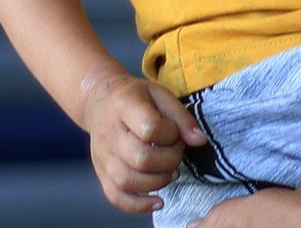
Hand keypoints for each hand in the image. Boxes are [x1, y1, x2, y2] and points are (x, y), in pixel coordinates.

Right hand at [80, 71, 206, 213]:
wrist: (100, 101)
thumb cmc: (135, 98)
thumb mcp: (160, 95)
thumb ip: (181, 117)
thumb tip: (200, 141)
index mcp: (124, 106)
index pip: (150, 128)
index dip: (171, 134)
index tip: (175, 132)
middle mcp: (109, 133)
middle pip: (140, 159)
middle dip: (169, 160)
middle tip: (176, 151)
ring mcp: (103, 155)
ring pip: (128, 181)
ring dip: (158, 182)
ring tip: (170, 172)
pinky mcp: (101, 172)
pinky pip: (116, 196)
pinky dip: (138, 205)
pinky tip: (158, 202)